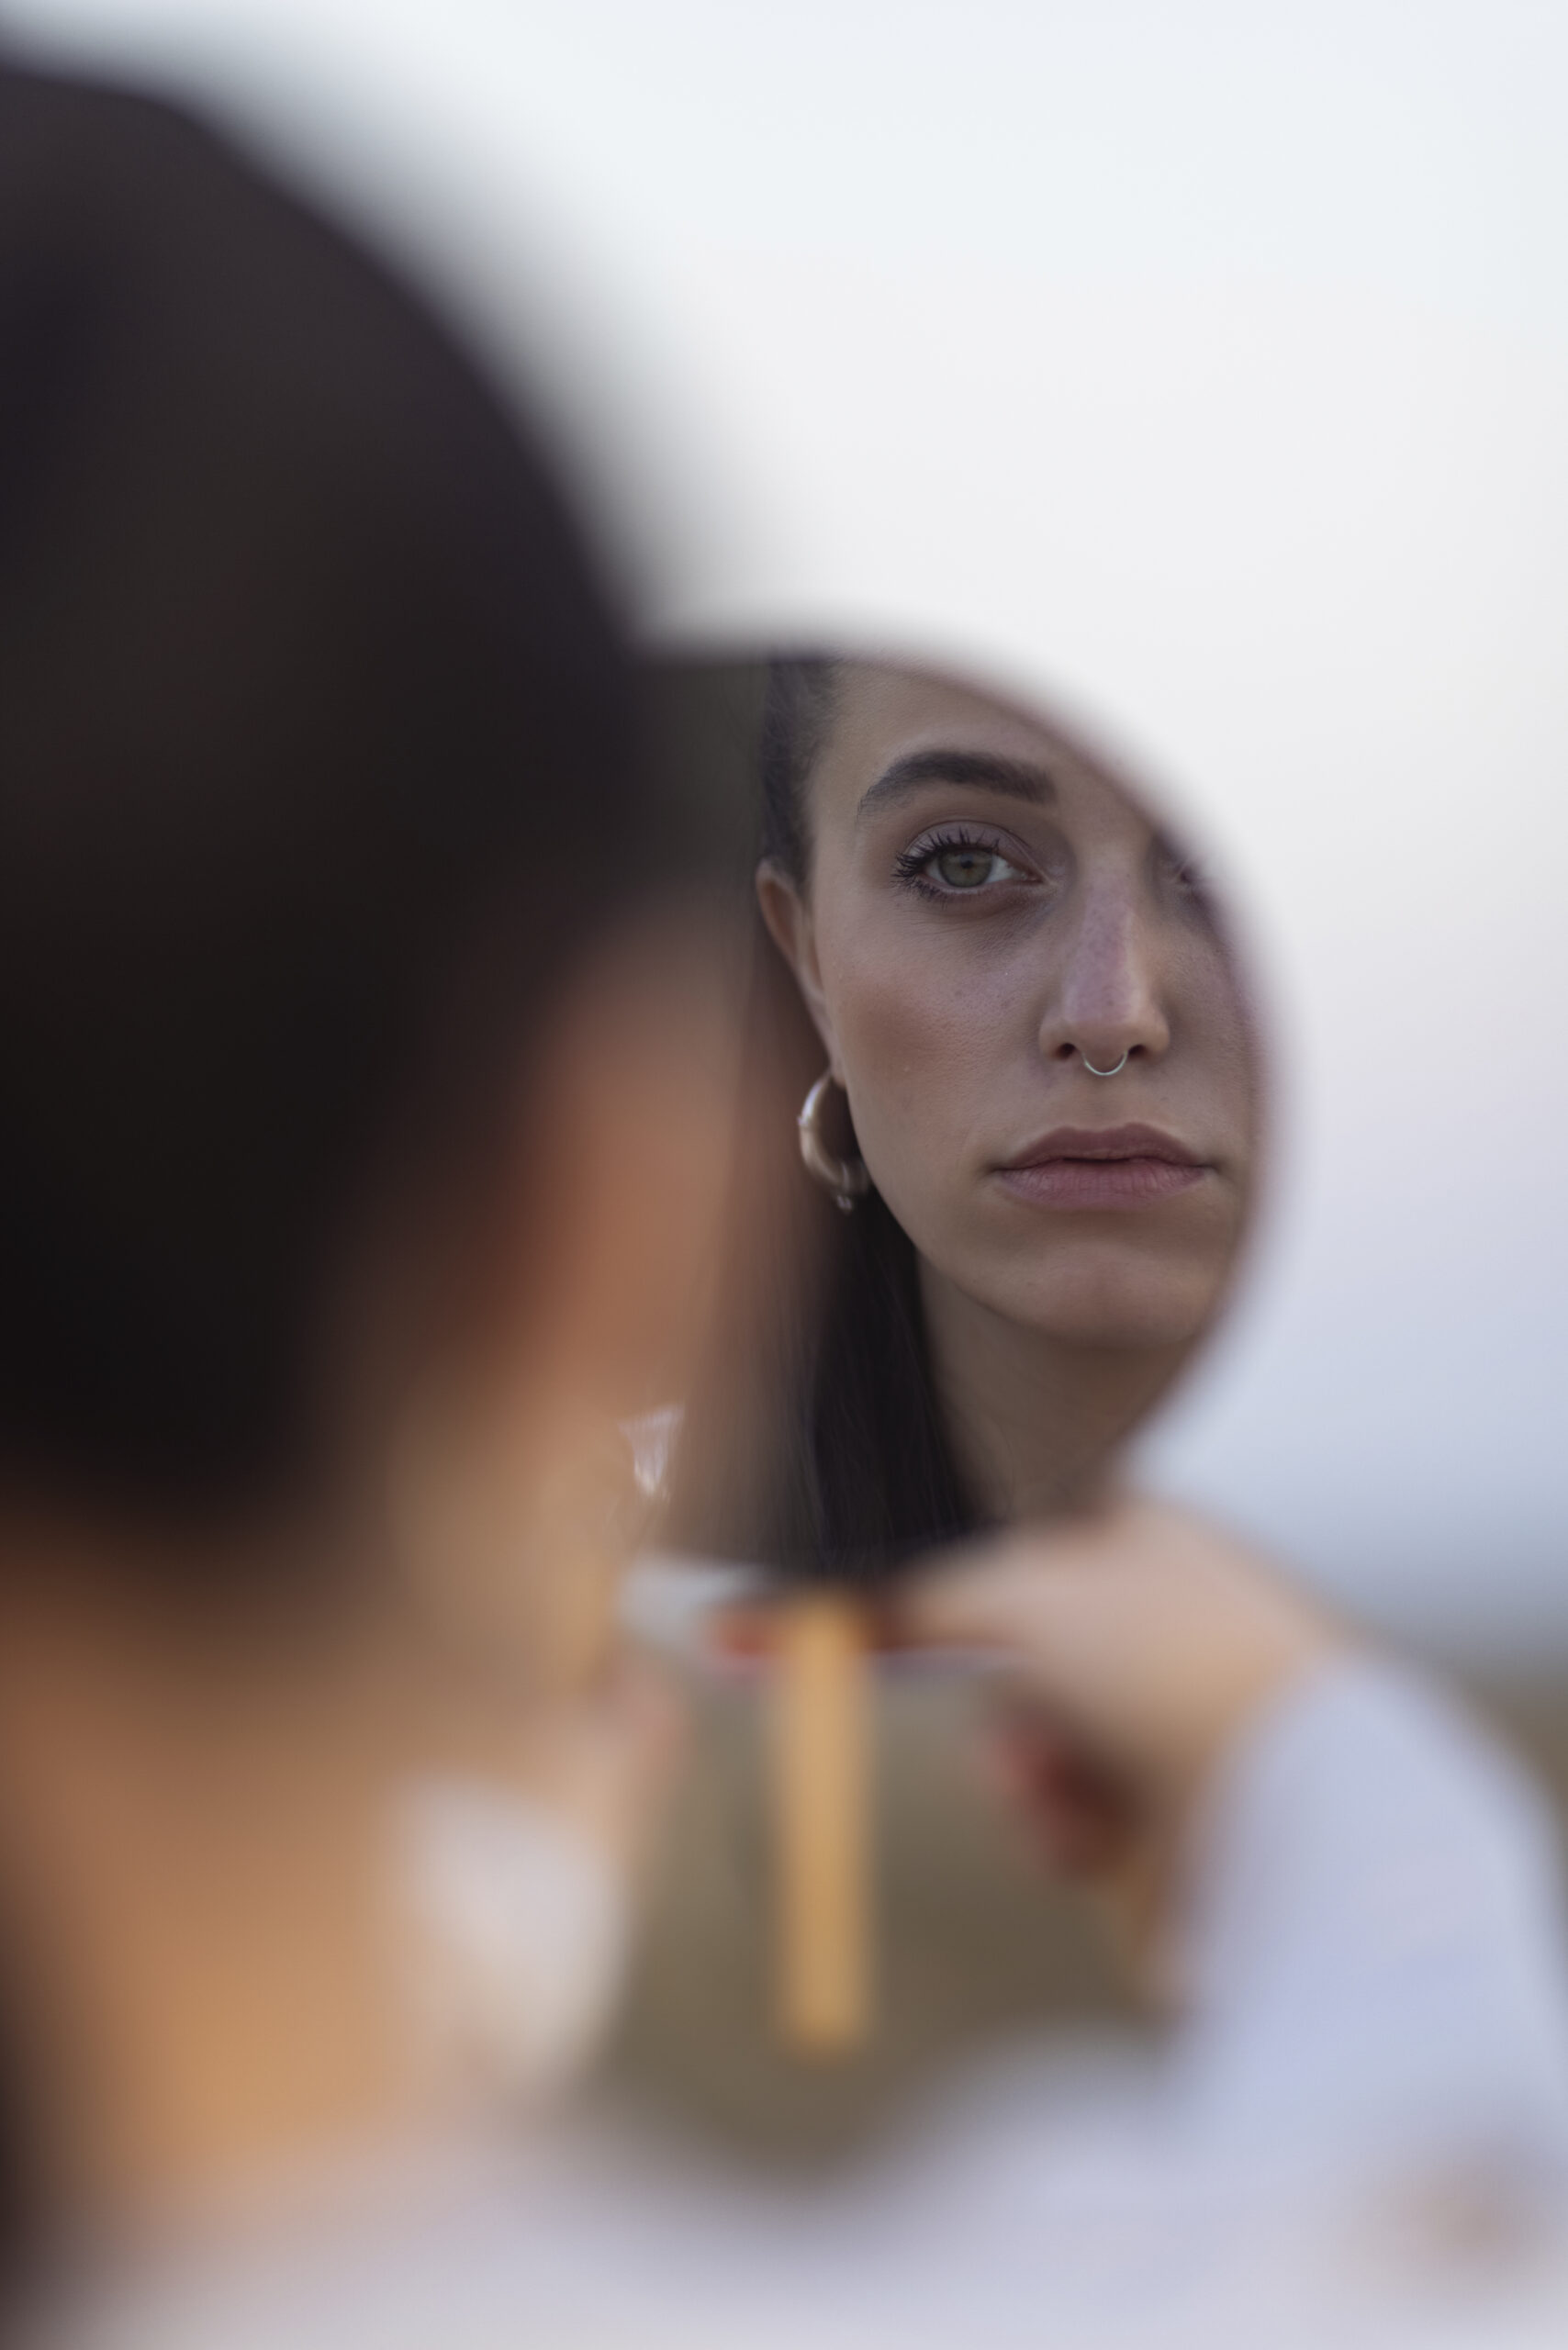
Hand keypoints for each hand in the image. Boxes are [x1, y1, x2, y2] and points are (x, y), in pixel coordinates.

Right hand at [900, 1497, 1344, 1983]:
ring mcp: (1164, 1733)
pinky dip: (1056, 1831)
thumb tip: (868, 1604)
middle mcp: (1161, 1631)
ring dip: (1017, 1770)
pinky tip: (1089, 1840)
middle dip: (987, 1690)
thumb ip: (934, 1590)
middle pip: (1012, 1648)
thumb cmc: (1185, 1669)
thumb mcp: (1028, 1589)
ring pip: (1027, 1742)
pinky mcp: (1161, 1829)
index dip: (944, 1563)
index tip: (865, 1597)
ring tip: (1047, 1786)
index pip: (1025, 1531)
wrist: (1296, 1818)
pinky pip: (1060, 1822)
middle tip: (965, 1705)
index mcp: (1150, 1541)